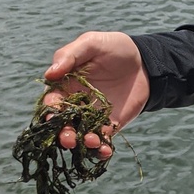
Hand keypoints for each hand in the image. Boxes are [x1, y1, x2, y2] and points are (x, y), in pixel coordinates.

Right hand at [44, 31, 150, 155]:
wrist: (145, 61)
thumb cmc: (113, 48)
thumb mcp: (91, 43)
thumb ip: (69, 56)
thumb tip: (49, 74)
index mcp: (64, 85)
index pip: (51, 101)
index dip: (51, 109)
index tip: (55, 113)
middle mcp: (75, 104)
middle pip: (62, 123)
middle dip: (62, 132)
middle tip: (68, 138)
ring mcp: (92, 116)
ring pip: (80, 135)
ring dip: (81, 143)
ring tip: (91, 141)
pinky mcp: (110, 125)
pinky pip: (102, 141)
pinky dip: (102, 149)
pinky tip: (106, 149)